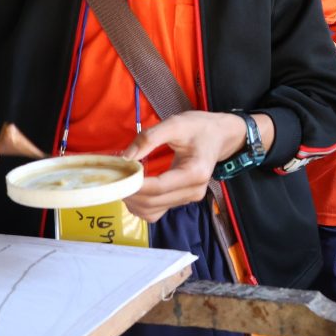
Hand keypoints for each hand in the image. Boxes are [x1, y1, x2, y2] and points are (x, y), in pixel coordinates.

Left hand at [121, 110, 246, 222]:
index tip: (117, 175)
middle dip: (130, 193)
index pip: (158, 187)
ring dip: (134, 202)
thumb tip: (126, 158)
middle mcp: (194, 191)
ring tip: (124, 182)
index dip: (134, 185)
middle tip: (115, 176)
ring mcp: (189, 198)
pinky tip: (135, 189)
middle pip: (153, 202)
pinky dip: (141, 205)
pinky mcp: (183, 200)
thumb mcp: (176, 124)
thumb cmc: (199, 127)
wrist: (220, 135)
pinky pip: (157, 211)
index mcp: (195, 172)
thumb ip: (149, 138)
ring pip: (153, 211)